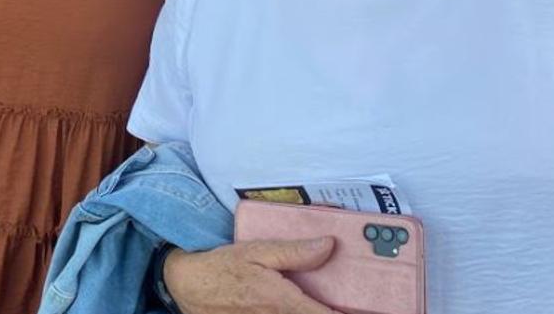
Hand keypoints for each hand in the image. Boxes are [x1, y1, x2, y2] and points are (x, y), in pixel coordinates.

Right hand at [163, 237, 340, 313]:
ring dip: (312, 311)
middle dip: (330, 311)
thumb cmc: (222, 267)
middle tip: (344, 303)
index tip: (366, 309)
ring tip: (325, 303)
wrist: (187, 285)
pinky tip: (299, 303)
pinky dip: (295, 313)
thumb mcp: (257, 250)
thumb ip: (294, 251)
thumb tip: (329, 245)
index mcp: (282, 301)